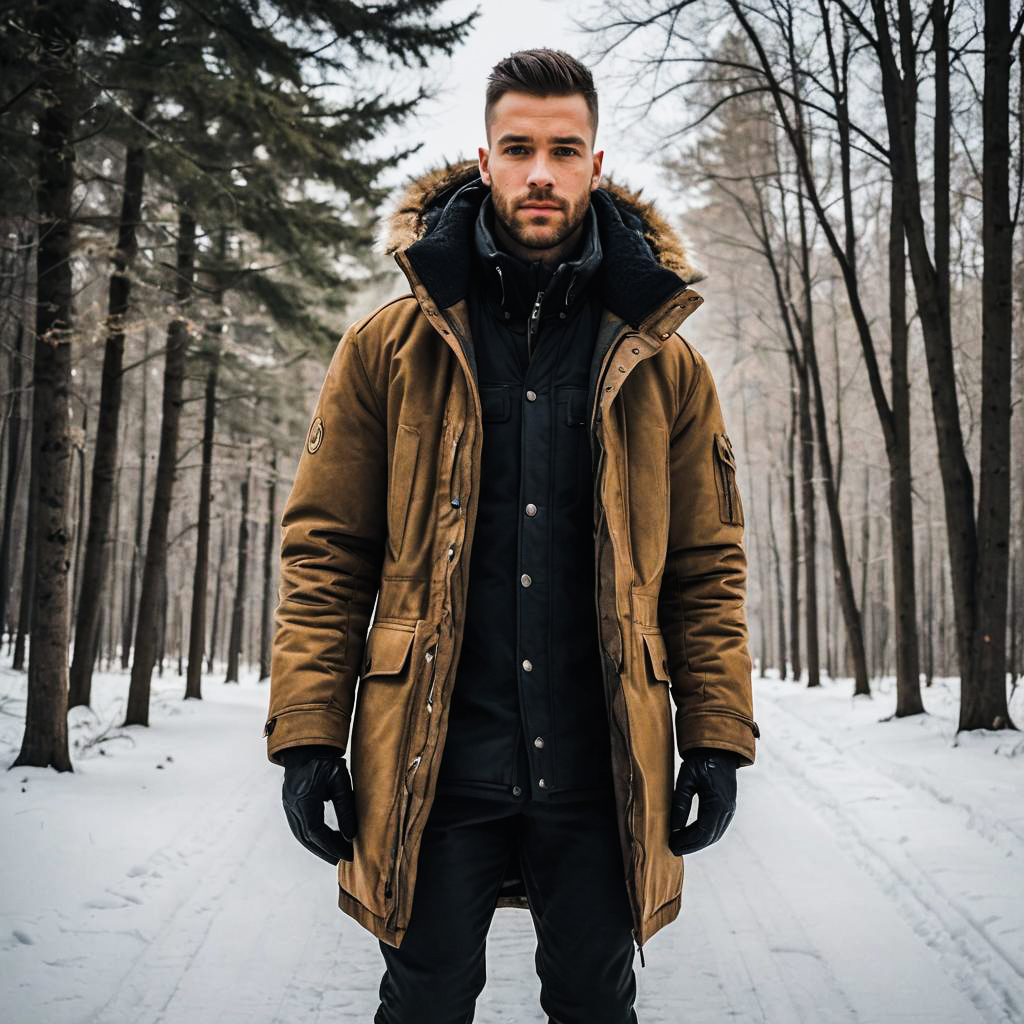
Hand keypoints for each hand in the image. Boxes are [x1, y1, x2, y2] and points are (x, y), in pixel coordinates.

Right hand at [280, 744, 357, 863]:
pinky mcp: (290, 803)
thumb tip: (351, 835)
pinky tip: (325, 839)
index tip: (348, 854)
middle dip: (325, 851)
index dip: (332, 846)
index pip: (316, 832)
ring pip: (301, 835)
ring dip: (318, 846)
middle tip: (343, 860)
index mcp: (303, 800)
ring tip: (335, 854)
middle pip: (307, 838)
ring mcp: (288, 805)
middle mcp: (292, 805)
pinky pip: (300, 826)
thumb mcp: (340, 780)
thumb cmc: (326, 760)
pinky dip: (312, 837)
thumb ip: (345, 808)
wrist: (307, 746)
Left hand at [669, 746, 738, 855]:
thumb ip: (680, 802)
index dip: (687, 842)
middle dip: (691, 845)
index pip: (702, 832)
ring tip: (679, 844)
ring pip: (714, 835)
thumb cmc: (701, 761)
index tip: (671, 846)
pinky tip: (690, 835)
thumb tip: (674, 827)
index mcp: (718, 803)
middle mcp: (727, 810)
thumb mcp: (686, 778)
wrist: (719, 749)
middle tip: (672, 849)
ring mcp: (729, 809)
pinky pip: (716, 828)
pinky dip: (704, 835)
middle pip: (709, 837)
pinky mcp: (728, 807)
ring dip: (697, 842)